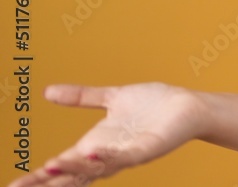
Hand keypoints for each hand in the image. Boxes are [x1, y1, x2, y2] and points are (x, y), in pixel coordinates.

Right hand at [8, 82, 205, 185]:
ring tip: (49, 166)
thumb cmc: (154, 105)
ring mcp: (127, 154)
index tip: (12, 186)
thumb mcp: (112, 98)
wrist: (188, 106)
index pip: (61, 166)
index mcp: (96, 145)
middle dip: (46, 183)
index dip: (38, 177)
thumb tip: (47, 91)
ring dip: (72, 168)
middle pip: (72, 175)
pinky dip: (108, 156)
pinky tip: (93, 152)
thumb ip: (81, 97)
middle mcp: (108, 155)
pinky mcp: (147, 149)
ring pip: (95, 168)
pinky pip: (125, 157)